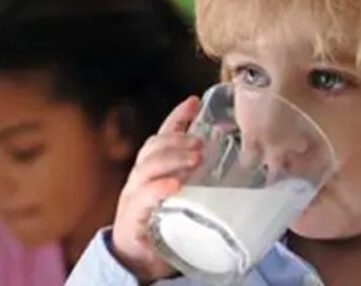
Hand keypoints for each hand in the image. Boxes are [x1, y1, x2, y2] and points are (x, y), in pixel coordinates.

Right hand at [112, 96, 203, 280]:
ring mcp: (133, 196)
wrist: (136, 258)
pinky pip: (142, 198)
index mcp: (152, 170)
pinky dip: (157, 189)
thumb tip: (228, 161)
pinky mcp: (132, 217)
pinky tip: (173, 185)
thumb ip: (195, 179)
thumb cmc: (162, 224)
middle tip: (202, 142)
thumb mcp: (181, 197)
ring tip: (194, 158)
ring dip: (171, 159)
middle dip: (177, 140)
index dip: (177, 118)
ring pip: (146, 168)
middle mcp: (140, 178)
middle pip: (153, 148)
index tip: (194, 103)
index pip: (162, 136)